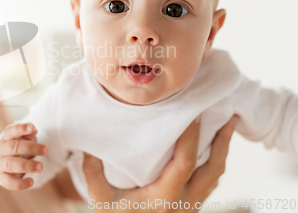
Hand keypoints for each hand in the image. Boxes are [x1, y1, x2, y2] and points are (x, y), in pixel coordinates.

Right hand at [0, 123, 48, 190]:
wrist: (9, 160)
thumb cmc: (20, 146)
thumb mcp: (26, 137)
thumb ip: (29, 132)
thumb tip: (33, 130)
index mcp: (7, 137)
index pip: (11, 131)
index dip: (20, 129)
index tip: (32, 129)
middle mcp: (2, 150)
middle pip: (14, 147)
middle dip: (31, 148)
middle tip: (46, 150)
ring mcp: (1, 164)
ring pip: (10, 164)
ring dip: (26, 166)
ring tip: (40, 167)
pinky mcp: (3, 177)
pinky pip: (9, 182)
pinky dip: (20, 183)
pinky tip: (31, 181)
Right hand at [83, 116, 235, 211]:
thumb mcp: (99, 197)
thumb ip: (92, 169)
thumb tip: (89, 143)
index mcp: (164, 198)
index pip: (185, 163)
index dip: (192, 137)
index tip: (194, 113)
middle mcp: (184, 203)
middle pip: (214, 169)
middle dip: (223, 140)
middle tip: (227, 115)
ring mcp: (192, 206)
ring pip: (216, 176)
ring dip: (223, 150)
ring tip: (227, 125)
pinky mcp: (192, 206)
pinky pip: (210, 182)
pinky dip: (215, 161)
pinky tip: (212, 147)